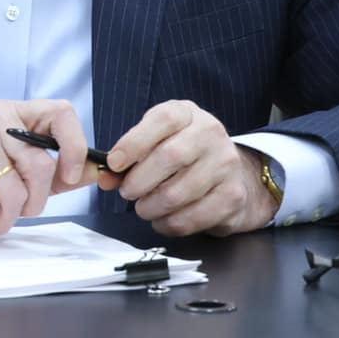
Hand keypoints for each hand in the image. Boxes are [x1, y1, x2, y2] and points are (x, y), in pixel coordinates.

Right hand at [0, 100, 99, 240]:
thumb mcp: (10, 180)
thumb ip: (51, 173)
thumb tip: (95, 171)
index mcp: (6, 115)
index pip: (61, 111)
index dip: (75, 146)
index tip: (68, 176)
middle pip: (42, 166)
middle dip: (29, 204)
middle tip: (1, 209)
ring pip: (16, 192)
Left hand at [99, 99, 278, 236]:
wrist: (232, 174)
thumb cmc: (182, 153)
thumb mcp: (155, 141)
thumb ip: (129, 156)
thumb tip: (105, 177)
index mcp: (187, 113)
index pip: (162, 120)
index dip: (133, 143)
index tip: (114, 164)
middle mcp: (211, 133)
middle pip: (170, 157)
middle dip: (140, 180)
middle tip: (127, 192)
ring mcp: (226, 164)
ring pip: (179, 192)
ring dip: (152, 206)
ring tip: (143, 208)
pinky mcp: (233, 195)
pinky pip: (194, 216)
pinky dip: (170, 223)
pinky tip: (162, 220)